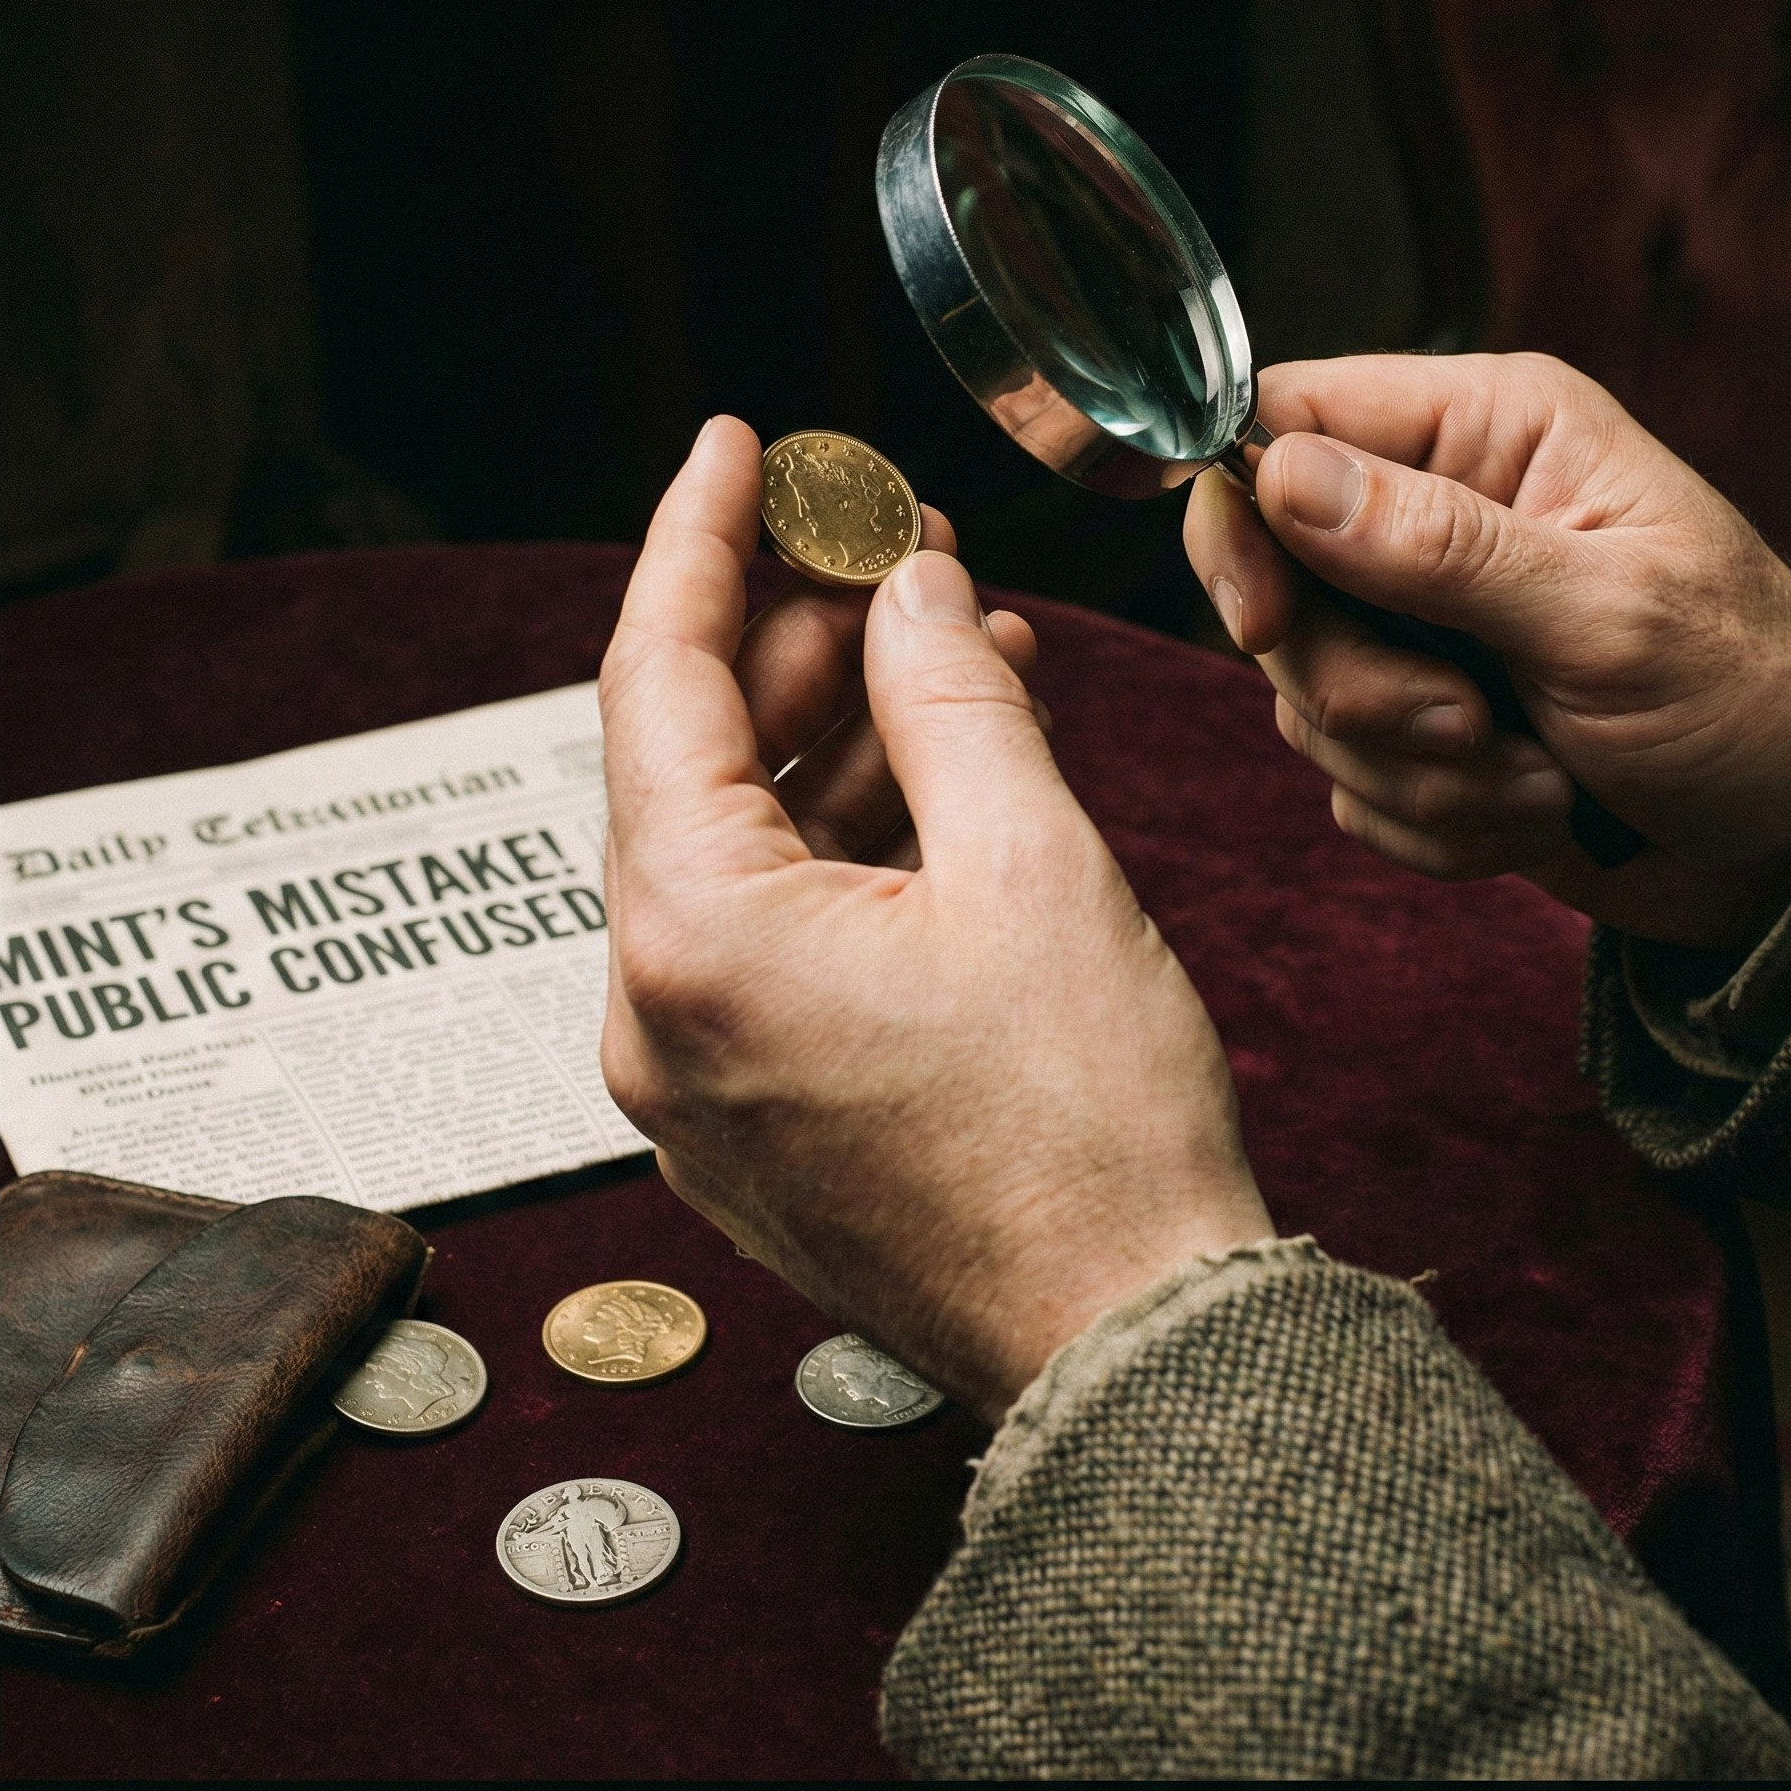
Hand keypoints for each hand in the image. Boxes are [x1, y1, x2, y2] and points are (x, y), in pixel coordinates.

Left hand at [599, 416, 1271, 1421]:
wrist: (1134, 1347)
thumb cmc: (1093, 1130)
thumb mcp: (1032, 864)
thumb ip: (948, 692)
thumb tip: (910, 583)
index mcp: (693, 941)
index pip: (656, 680)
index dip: (700, 539)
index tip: (739, 444)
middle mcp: (658, 1017)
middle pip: (697, 764)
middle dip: (797, 637)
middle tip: (891, 543)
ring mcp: (699, 1083)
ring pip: (743, 854)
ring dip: (838, 741)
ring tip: (952, 644)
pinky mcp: (757, 1123)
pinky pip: (776, 940)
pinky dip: (847, 851)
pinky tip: (943, 776)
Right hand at [1185, 354, 1790, 949]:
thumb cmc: (1747, 692)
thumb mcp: (1608, 613)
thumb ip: (1438, 544)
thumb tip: (1280, 472)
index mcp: (1486, 433)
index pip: (1285, 423)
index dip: (1242, 519)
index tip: (1267, 623)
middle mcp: (1434, 517)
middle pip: (1275, 586)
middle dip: (1361, 689)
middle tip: (1472, 725)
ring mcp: (1418, 631)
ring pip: (1303, 704)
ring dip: (1417, 772)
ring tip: (1539, 778)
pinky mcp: (1414, 732)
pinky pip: (1346, 786)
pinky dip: (1433, 822)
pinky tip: (1531, 812)